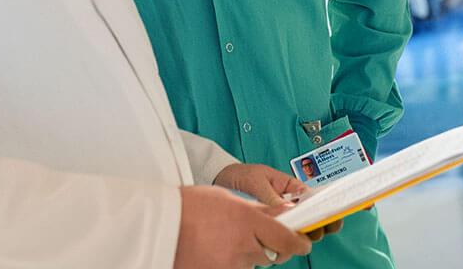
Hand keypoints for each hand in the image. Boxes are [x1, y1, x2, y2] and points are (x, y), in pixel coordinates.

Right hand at [174, 185, 311, 267]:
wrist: (158, 225)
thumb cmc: (190, 206)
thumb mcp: (227, 200)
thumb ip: (255, 211)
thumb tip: (279, 216)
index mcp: (247, 220)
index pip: (286, 238)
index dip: (298, 242)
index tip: (303, 241)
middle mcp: (243, 246)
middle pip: (271, 254)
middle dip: (268, 246)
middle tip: (251, 235)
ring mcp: (230, 265)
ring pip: (251, 263)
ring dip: (244, 254)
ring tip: (223, 239)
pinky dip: (228, 262)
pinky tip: (214, 251)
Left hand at [213, 163, 343, 242]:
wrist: (221, 179)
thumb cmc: (242, 175)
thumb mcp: (258, 182)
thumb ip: (273, 198)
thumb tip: (290, 211)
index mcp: (293, 188)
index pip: (316, 198)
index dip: (329, 208)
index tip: (336, 216)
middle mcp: (290, 204)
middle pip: (313, 218)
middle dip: (319, 225)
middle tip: (317, 230)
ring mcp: (281, 217)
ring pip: (299, 231)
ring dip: (301, 236)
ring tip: (300, 238)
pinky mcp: (270, 228)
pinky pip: (283, 237)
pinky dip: (285, 242)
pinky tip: (282, 245)